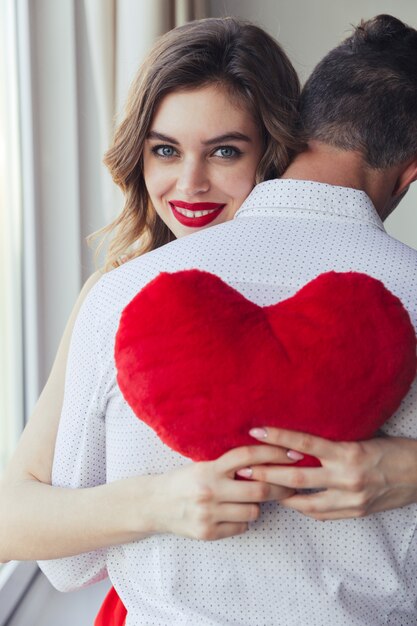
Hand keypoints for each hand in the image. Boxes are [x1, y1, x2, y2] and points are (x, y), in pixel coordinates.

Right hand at [149, 444, 295, 539]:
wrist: (154, 504)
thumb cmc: (183, 481)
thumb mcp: (203, 466)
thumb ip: (229, 465)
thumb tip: (267, 460)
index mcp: (209, 468)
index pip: (248, 456)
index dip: (274, 453)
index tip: (293, 453)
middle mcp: (209, 489)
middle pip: (258, 488)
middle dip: (279, 487)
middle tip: (291, 485)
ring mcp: (208, 513)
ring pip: (253, 511)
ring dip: (258, 506)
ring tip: (252, 501)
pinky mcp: (207, 533)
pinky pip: (240, 527)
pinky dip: (242, 521)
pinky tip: (233, 514)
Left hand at [236, 427, 416, 519]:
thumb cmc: (393, 449)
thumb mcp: (363, 437)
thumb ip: (334, 442)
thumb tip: (302, 438)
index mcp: (348, 452)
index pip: (303, 444)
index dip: (277, 437)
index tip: (255, 431)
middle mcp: (346, 477)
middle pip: (296, 478)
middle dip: (266, 474)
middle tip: (242, 470)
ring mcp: (350, 499)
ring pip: (304, 502)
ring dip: (279, 496)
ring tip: (258, 489)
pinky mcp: (355, 513)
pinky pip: (321, 514)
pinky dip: (303, 507)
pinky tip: (289, 502)